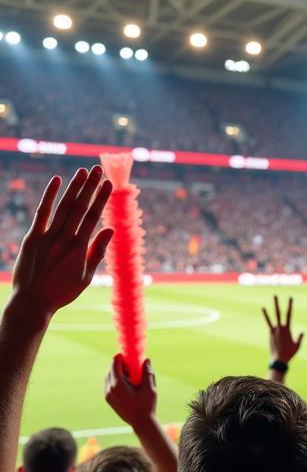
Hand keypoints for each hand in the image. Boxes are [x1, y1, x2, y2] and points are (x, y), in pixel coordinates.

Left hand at [9, 167, 112, 322]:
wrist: (32, 303)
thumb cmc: (61, 292)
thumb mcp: (86, 275)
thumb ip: (98, 251)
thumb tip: (110, 229)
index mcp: (80, 248)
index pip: (94, 217)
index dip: (102, 198)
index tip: (109, 183)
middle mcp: (64, 239)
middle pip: (80, 207)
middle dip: (91, 187)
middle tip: (99, 169)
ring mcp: (46, 237)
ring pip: (63, 207)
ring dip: (74, 187)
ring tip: (83, 171)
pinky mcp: (31, 238)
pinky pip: (42, 213)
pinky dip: (49, 196)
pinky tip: (57, 181)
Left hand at [105, 355, 157, 428]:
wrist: (141, 423)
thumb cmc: (147, 405)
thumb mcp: (150, 387)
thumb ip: (147, 372)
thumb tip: (146, 359)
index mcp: (118, 384)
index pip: (115, 363)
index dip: (122, 357)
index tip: (131, 357)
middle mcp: (109, 388)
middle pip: (111, 369)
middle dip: (120, 365)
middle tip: (132, 366)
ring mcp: (107, 394)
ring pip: (109, 376)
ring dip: (117, 372)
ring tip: (130, 376)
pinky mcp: (108, 399)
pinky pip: (109, 384)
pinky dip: (116, 380)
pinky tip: (127, 383)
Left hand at [262, 296, 303, 362]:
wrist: (279, 359)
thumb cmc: (290, 353)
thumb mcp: (297, 345)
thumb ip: (299, 338)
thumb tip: (302, 332)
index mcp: (287, 329)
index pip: (289, 314)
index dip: (290, 305)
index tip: (290, 298)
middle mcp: (280, 327)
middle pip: (279, 313)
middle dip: (277, 303)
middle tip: (275, 295)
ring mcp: (274, 330)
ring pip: (273, 317)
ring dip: (271, 308)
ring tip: (269, 302)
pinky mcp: (271, 333)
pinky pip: (269, 323)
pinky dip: (266, 316)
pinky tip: (264, 309)